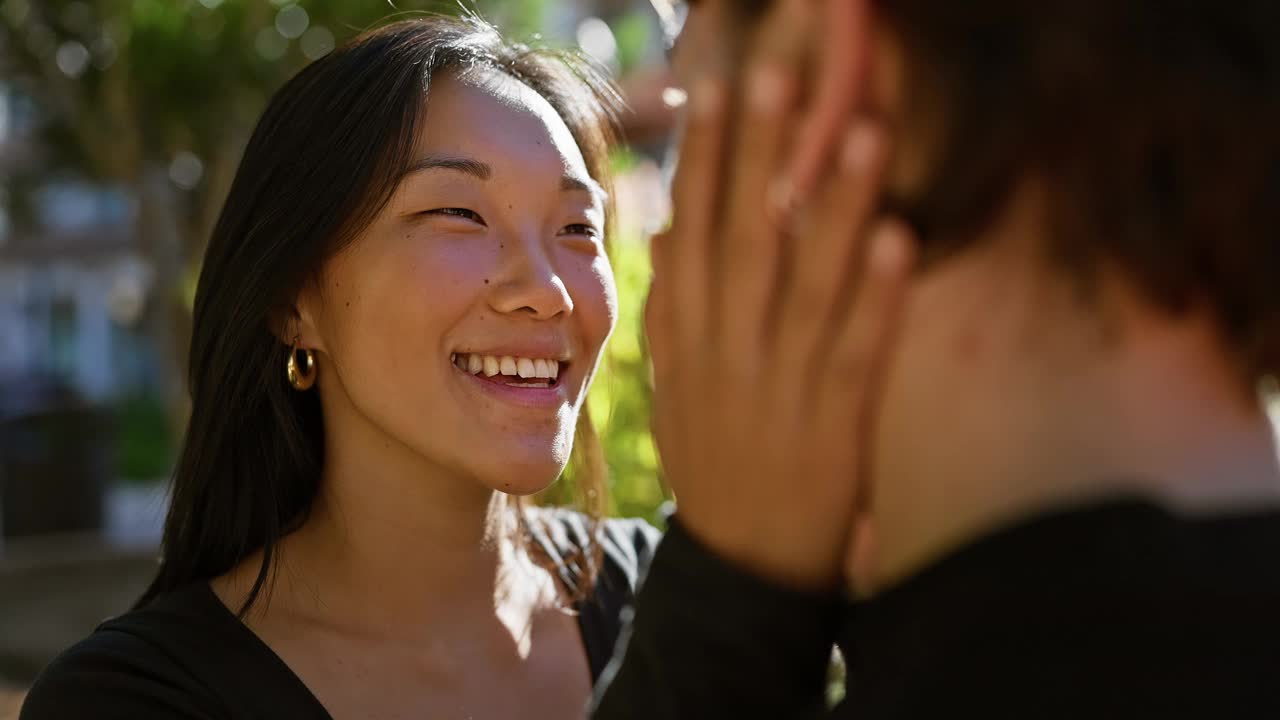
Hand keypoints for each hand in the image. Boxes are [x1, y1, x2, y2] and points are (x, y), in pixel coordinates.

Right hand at [646, 0, 914, 590]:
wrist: (741, 565)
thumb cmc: (711, 460)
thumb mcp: (674, 387)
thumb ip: (671, 309)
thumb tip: (667, 228)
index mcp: (687, 340)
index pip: (691, 233)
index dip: (705, 161)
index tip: (718, 90)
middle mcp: (727, 353)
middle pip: (746, 240)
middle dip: (763, 156)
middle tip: (782, 77)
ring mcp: (780, 386)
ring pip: (810, 284)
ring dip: (838, 208)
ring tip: (864, 134)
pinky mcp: (833, 422)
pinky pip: (857, 350)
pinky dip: (879, 296)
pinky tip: (902, 240)